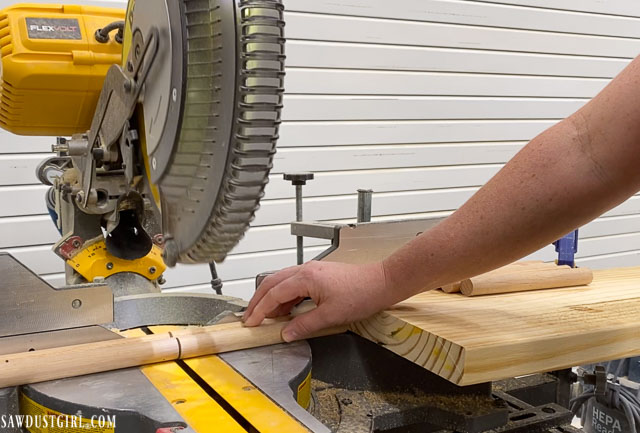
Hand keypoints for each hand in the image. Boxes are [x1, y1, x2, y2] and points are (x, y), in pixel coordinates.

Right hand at [242, 261, 392, 341]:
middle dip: (258, 301)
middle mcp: (306, 270)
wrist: (381, 283)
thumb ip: (304, 325)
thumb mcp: (330, 316)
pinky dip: (285, 297)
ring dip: (271, 299)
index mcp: (305, 277)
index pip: (273, 294)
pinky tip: (286, 310)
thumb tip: (286, 333)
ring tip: (265, 317)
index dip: (259, 310)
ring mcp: (312, 271)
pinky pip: (294, 284)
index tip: (250, 322)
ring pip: (282, 282)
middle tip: (250, 317)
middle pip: (272, 283)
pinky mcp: (318, 275)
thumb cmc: (361, 294)